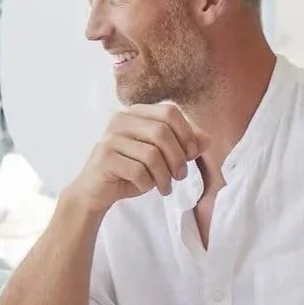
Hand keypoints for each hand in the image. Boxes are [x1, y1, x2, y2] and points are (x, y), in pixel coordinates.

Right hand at [66, 104, 209, 214]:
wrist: (96, 192)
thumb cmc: (130, 172)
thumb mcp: (161, 158)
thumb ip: (184, 146)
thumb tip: (207, 139)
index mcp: (135, 113)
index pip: (169, 111)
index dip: (186, 133)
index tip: (191, 155)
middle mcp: (120, 120)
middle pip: (162, 132)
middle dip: (177, 158)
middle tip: (180, 176)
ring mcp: (110, 138)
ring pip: (151, 154)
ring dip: (164, 176)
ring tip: (165, 187)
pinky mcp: (104, 158)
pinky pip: (137, 170)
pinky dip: (147, 184)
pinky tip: (145, 188)